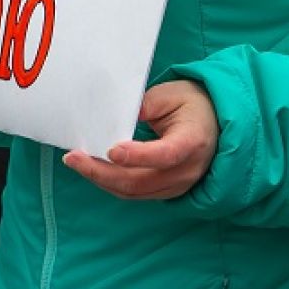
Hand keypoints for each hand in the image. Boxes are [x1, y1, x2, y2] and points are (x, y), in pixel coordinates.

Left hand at [64, 80, 217, 200]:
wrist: (215, 125)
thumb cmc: (192, 106)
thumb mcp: (171, 94)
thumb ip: (146, 105)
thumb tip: (116, 120)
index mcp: (193, 141)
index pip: (166, 155)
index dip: (139, 156)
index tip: (112, 150)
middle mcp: (186, 170)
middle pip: (141, 181)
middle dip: (102, 172)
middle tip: (73, 158)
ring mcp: (177, 186)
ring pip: (134, 192)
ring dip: (102, 179)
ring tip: (76, 162)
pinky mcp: (166, 191)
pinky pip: (135, 193)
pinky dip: (111, 183)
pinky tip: (93, 168)